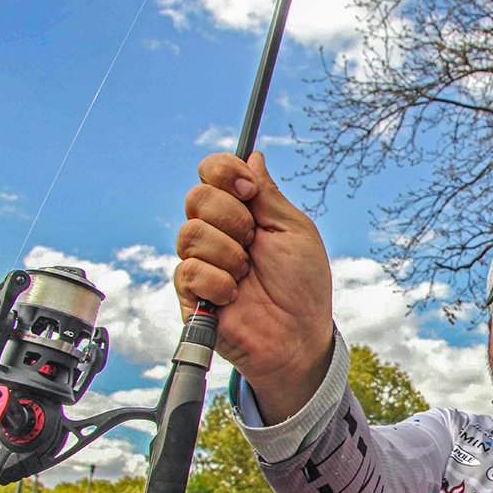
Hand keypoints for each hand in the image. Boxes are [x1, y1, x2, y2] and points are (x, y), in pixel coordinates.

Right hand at [174, 152, 334, 423]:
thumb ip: (268, 195)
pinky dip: (218, 282)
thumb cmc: (303, 286)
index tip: (249, 192)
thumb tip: (253, 156)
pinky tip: (234, 296)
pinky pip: (189, 271)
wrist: (299, 336)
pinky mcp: (189, 294)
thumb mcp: (294, 231)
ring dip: (229, 254)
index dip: (224, 173)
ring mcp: (201, 262)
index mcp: (242, 212)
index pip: (212, 172)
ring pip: (190, 233)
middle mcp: (216, 232)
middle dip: (232, 219)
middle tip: (254, 244)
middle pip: (197, 197)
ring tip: (247, 276)